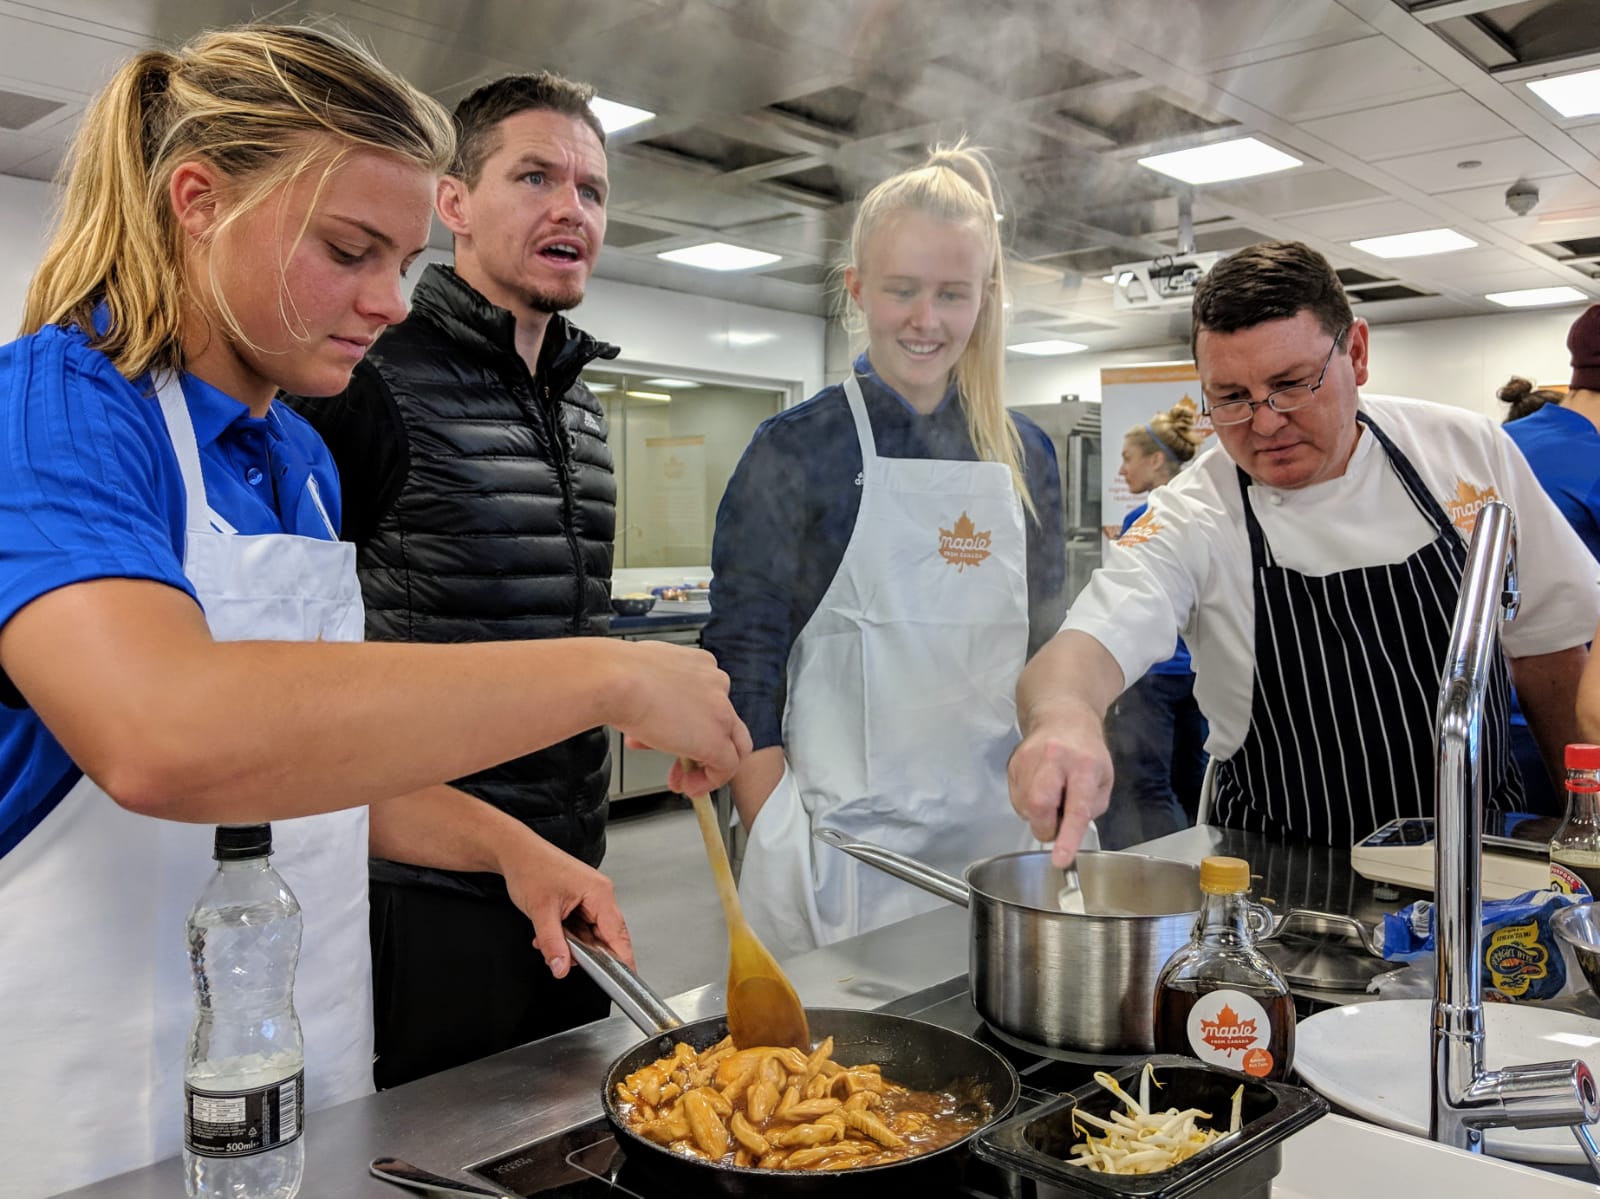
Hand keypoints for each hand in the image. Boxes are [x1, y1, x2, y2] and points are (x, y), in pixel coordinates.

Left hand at [498, 832, 633, 979]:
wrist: (515, 852)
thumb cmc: (531, 868)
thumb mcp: (541, 912)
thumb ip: (553, 944)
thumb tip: (562, 968)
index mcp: (599, 893)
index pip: (618, 934)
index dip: (622, 959)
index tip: (626, 978)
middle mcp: (600, 894)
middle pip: (605, 935)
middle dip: (586, 952)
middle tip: (569, 960)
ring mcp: (590, 896)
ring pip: (590, 933)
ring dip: (572, 943)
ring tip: (549, 940)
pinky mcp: (580, 899)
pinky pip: (580, 925)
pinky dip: (567, 935)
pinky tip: (550, 934)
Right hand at [611, 641, 752, 792]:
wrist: (614, 680)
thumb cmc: (615, 676)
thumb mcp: (639, 681)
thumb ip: (653, 698)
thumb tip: (645, 721)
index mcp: (698, 664)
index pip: (704, 699)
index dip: (686, 723)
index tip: (670, 735)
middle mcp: (715, 683)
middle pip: (721, 721)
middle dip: (700, 745)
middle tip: (681, 764)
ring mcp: (720, 710)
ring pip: (733, 743)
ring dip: (709, 766)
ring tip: (687, 782)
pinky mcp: (716, 738)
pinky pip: (727, 766)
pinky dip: (711, 781)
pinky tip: (690, 787)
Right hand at [1008, 700, 1112, 866]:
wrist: (1062, 717)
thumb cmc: (1087, 753)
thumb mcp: (1104, 779)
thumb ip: (1090, 808)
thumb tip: (1067, 830)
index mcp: (1085, 765)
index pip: (1077, 806)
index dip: (1068, 836)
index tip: (1060, 860)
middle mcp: (1054, 758)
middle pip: (1039, 804)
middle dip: (1045, 827)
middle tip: (1054, 826)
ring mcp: (1029, 758)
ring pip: (1024, 806)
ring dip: (1037, 816)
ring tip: (1051, 799)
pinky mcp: (1013, 763)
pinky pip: (1016, 799)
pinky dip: (1027, 805)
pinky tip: (1039, 790)